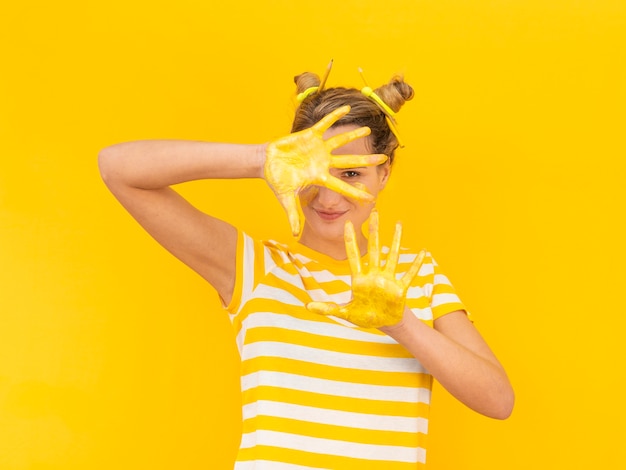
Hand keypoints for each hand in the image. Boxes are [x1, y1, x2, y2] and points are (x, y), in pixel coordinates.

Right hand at [264, 105, 387, 235]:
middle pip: (350, 162)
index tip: (372, 197)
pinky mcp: (310, 135)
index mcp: (320, 177)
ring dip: (354, 135)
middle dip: (366, 160)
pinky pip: (325, 124)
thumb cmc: (277, 180)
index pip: (342, 187)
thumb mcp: (285, 199)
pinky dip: (334, 116)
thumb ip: (292, 215)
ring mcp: (319, 148)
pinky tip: (345, 108)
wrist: (266, 163)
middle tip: (383, 158)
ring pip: (341, 141)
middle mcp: (324, 162)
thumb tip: (295, 235)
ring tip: (368, 130)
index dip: (356, 192)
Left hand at [307, 211, 424, 328]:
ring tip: (399, 223)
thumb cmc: (365, 316)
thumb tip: (307, 306)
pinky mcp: (400, 288)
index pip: (353, 255)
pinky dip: (415, 264)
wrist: (384, 324)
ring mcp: (388, 279)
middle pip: (374, 248)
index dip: (350, 239)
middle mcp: (374, 275)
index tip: (348, 222)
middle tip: (374, 212)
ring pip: (392, 255)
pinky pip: (409, 274)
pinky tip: (422, 252)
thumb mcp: (345, 313)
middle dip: (374, 230)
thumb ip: (327, 308)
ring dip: (396, 240)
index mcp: (359, 279)